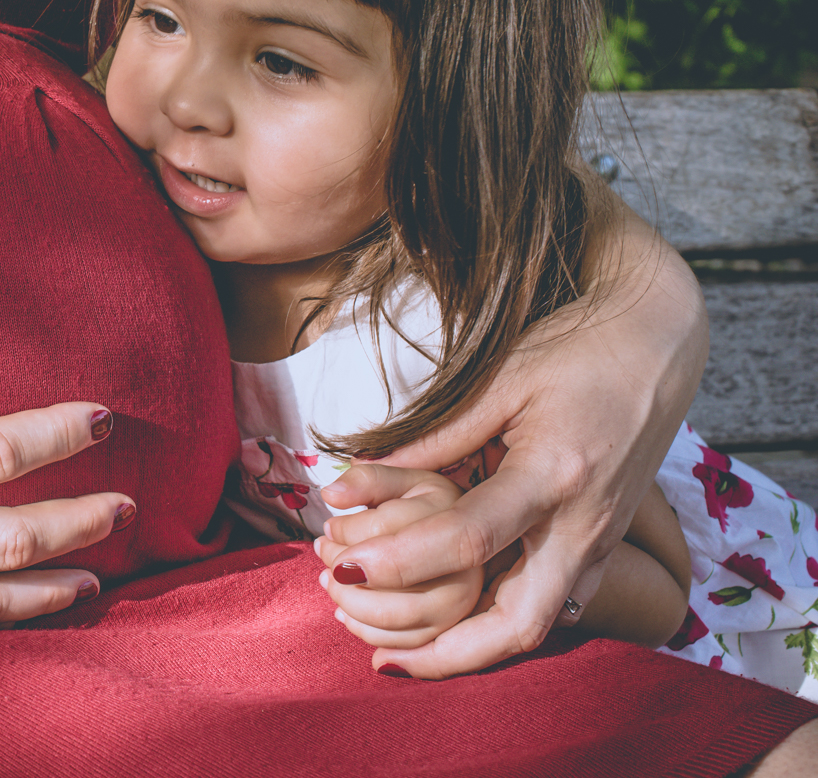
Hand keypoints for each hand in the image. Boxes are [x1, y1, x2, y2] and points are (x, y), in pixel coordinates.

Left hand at [317, 225, 704, 676]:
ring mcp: (599, 541)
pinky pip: (551, 605)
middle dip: (446, 654)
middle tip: (379, 657)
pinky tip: (450, 623)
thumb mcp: (500, 380)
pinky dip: (498, 624)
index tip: (343, 567)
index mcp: (556, 475)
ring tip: (401, 650)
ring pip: (539, 626)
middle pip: (518, 623)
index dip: (399, 560)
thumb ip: (433, 438)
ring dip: (471, 649)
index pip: (469, 539)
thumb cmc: (578, 350)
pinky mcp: (602, 544)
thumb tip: (358, 482)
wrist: (660, 346)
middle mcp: (584, 524)